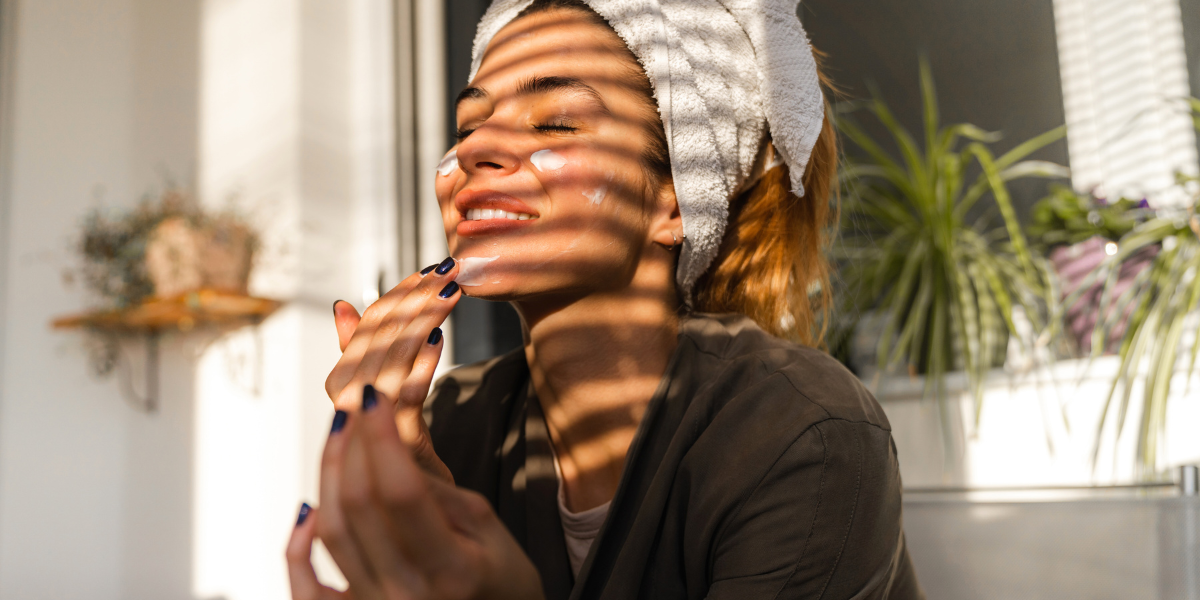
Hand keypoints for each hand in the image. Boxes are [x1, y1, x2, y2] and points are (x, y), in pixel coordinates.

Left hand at [286, 386, 545, 599]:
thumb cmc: (502, 584)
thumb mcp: (490, 529)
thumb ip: (439, 493)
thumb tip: (390, 452)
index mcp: (450, 571)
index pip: (401, 492)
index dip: (383, 438)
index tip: (376, 398)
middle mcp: (405, 596)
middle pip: (358, 505)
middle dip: (353, 444)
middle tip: (357, 404)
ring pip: (331, 531)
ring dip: (328, 474)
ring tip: (340, 435)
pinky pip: (306, 587)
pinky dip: (297, 547)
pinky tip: (307, 509)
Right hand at [326, 259, 458, 481]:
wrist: (423, 525)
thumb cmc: (407, 459)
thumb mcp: (388, 402)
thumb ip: (364, 356)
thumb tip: (343, 306)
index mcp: (346, 392)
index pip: (366, 331)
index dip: (396, 297)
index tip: (428, 270)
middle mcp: (350, 411)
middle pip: (375, 343)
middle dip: (413, 300)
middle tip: (447, 269)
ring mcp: (371, 433)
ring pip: (388, 365)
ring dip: (420, 321)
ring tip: (449, 291)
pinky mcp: (398, 453)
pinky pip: (405, 403)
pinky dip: (419, 367)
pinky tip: (438, 340)